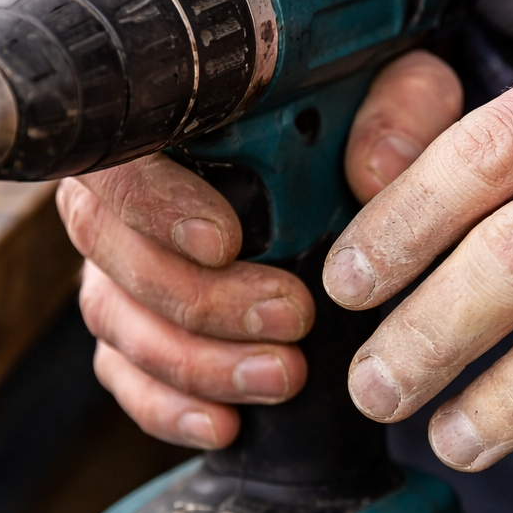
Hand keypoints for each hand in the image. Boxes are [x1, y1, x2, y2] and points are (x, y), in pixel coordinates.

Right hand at [60, 50, 461, 447]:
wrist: (364, 149)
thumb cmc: (370, 106)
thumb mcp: (403, 86)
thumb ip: (396, 110)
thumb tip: (376, 169)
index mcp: (169, 116)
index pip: (117, 157)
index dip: (155, 205)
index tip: (226, 241)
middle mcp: (130, 187)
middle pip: (110, 252)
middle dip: (200, 301)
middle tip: (289, 317)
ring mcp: (129, 258)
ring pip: (116, 320)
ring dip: (195, 362)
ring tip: (283, 376)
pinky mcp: (142, 322)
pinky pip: (126, 374)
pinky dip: (166, 409)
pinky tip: (224, 425)